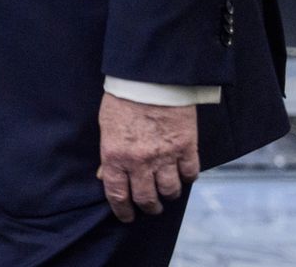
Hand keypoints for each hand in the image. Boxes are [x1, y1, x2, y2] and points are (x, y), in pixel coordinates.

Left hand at [96, 94, 199, 221]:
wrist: (151, 78)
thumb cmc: (123, 99)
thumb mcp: (106, 126)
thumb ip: (108, 154)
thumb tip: (105, 175)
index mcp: (115, 156)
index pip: (117, 194)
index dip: (122, 210)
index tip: (127, 216)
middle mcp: (140, 162)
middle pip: (146, 198)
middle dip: (148, 207)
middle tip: (150, 206)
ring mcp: (165, 156)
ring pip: (170, 191)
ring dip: (168, 195)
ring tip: (167, 191)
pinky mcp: (186, 147)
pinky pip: (190, 174)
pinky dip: (188, 177)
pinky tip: (183, 173)